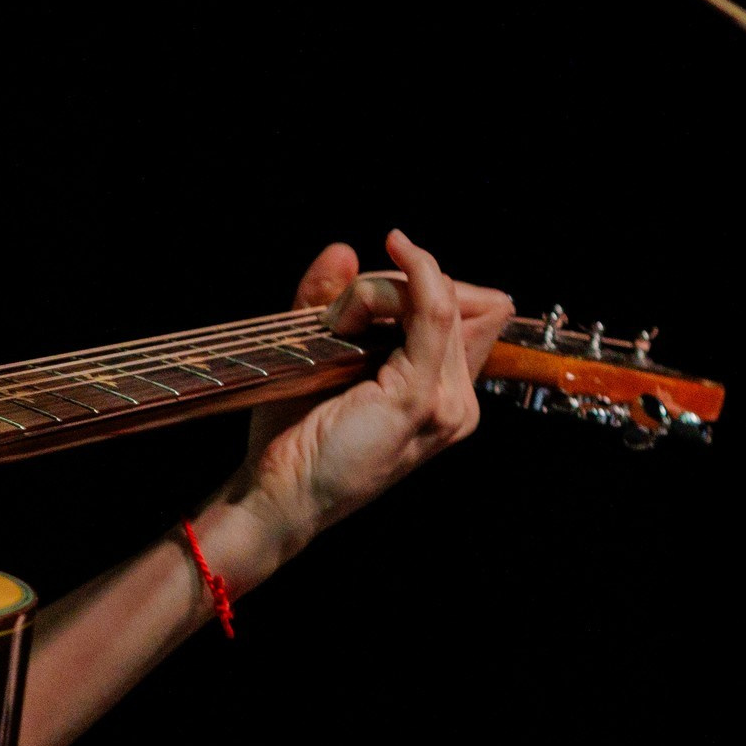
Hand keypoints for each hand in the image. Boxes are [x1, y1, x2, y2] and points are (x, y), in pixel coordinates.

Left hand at [232, 229, 514, 555]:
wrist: (279, 495)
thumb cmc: (295, 436)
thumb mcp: (319, 357)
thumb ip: (333, 301)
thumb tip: (344, 250)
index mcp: (445, 397)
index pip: (465, 314)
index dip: (421, 285)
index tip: (364, 287)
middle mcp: (458, 402)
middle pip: (450, 300)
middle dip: (394, 286)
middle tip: (337, 315)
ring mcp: (445, 402)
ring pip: (433, 299)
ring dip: (378, 291)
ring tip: (334, 324)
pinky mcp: (418, 396)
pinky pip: (429, 311)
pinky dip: (404, 279)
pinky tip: (386, 258)